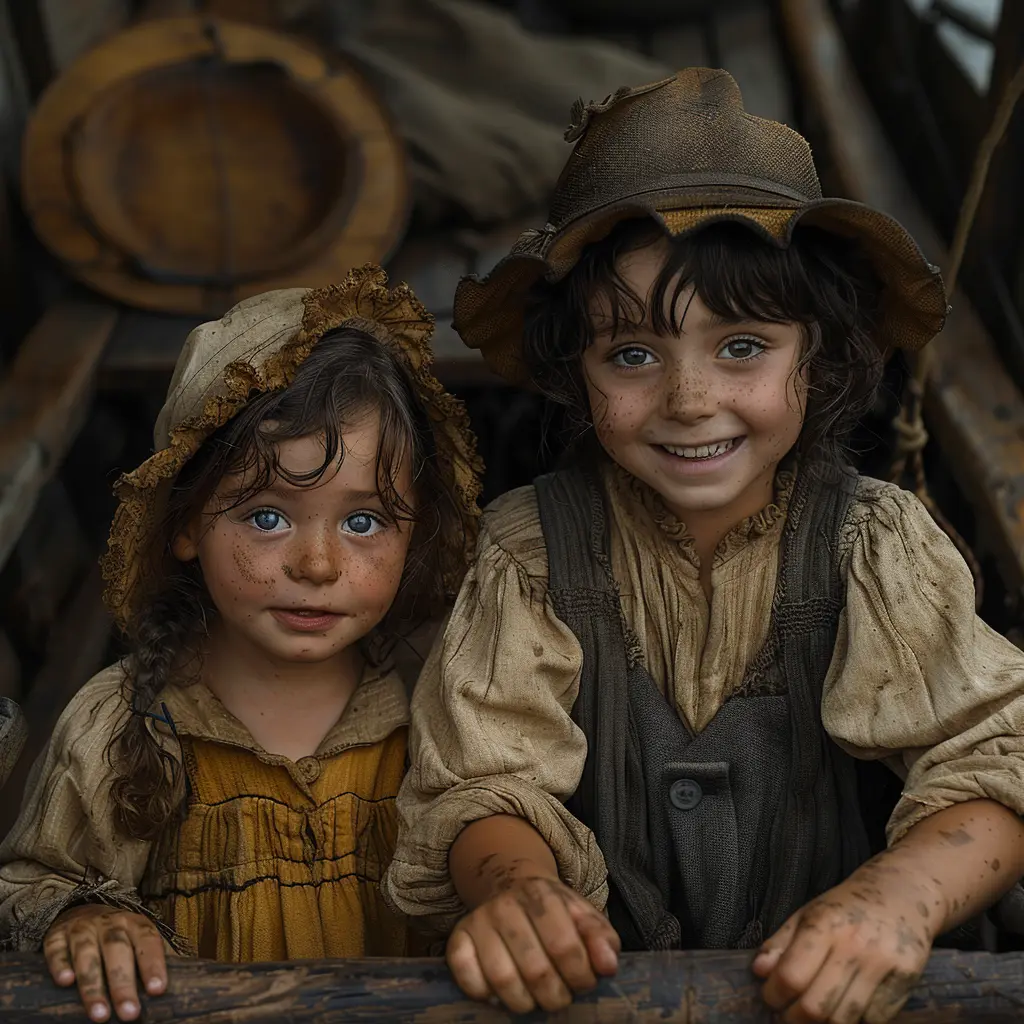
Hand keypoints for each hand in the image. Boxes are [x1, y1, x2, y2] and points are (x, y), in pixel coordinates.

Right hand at [43, 904, 168, 1021]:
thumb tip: (180, 984)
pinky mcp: (56, 936)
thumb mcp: (137, 939)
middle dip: (123, 984)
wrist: (80, 910)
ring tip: (100, 1014)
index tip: (158, 990)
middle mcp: (109, 923)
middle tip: (130, 1013)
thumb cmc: (117, 935)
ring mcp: (82, 928)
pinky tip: (65, 982)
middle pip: (118, 951)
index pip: (148, 941)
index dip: (153, 965)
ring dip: (93, 985)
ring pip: (87, 954)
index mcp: (135, 923)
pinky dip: (60, 965)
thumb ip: (152, 959)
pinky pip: (56, 950)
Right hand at [447, 875, 619, 1013]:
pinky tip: (501, 994)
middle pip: (534, 969)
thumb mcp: (583, 914)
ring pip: (502, 979)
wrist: (510, 885)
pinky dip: (485, 996)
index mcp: (542, 894)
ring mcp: (479, 921)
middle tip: (560, 998)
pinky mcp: (458, 938)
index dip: (580, 976)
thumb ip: (601, 938)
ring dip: (524, 1003)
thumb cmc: (553, 911)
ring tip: (535, 1000)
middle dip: (555, 996)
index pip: (565, 946)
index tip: (585, 984)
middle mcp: (506, 905)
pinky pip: (467, 978)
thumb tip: (608, 966)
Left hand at [752, 860, 938, 1023]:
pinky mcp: (907, 980)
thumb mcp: (807, 913)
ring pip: (845, 1019)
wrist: (902, 893)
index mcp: (823, 924)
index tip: (770, 1000)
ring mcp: (882, 964)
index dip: (774, 996)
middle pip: (817, 1007)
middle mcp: (854, 945)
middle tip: (788, 1017)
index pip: (791, 976)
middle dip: (795, 1020)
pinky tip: (846, 1008)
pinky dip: (857, 1020)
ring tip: (814, 1017)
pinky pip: (876, 1019)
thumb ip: (780, 942)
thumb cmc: (846, 907)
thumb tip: (758, 971)